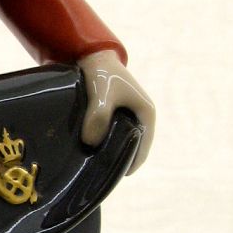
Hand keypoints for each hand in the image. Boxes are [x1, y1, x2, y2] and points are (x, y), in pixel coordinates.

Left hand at [77, 48, 154, 173]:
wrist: (91, 54)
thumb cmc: (101, 73)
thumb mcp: (101, 94)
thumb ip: (98, 116)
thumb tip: (91, 142)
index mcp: (146, 113)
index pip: (142, 149)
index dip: (129, 165)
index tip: (111, 177)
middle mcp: (139, 116)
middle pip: (132, 147)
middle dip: (117, 160)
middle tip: (98, 175)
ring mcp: (127, 115)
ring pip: (120, 141)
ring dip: (108, 151)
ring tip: (90, 165)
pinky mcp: (114, 113)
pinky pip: (110, 134)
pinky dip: (101, 142)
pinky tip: (86, 151)